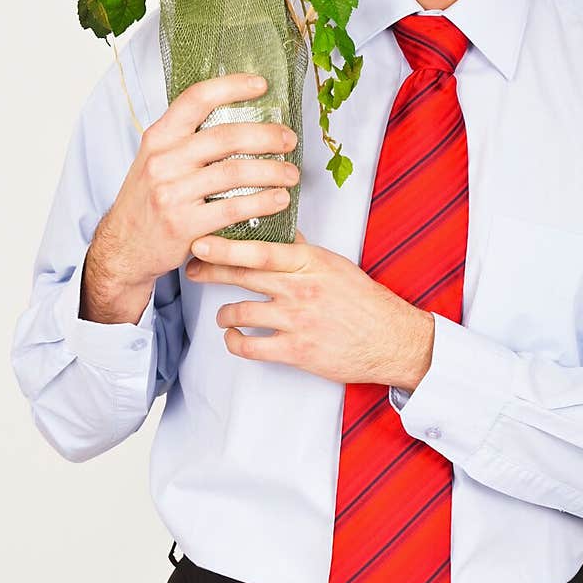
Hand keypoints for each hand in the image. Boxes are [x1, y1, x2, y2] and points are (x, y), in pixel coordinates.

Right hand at [95, 74, 298, 289]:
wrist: (123, 246)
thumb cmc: (147, 199)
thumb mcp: (155, 159)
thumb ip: (185, 138)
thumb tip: (234, 113)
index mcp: (159, 137)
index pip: (196, 98)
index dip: (231, 86)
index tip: (261, 84)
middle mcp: (163, 161)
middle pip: (226, 137)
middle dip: (266, 136)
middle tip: (289, 140)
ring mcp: (172, 193)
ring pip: (235, 172)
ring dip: (272, 171)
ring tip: (291, 174)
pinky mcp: (184, 225)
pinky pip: (233, 209)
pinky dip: (262, 203)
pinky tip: (278, 200)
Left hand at [185, 228, 434, 388]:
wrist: (391, 338)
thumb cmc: (363, 301)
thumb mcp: (335, 265)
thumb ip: (303, 251)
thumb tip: (279, 232)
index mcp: (311, 263)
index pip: (260, 250)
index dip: (226, 246)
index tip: (201, 241)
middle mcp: (301, 289)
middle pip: (243, 276)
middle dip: (210, 270)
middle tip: (192, 268)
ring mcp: (298, 321)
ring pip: (241, 312)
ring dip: (224, 313)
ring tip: (222, 314)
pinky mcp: (297, 351)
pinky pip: (251, 347)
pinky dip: (236, 342)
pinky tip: (236, 338)